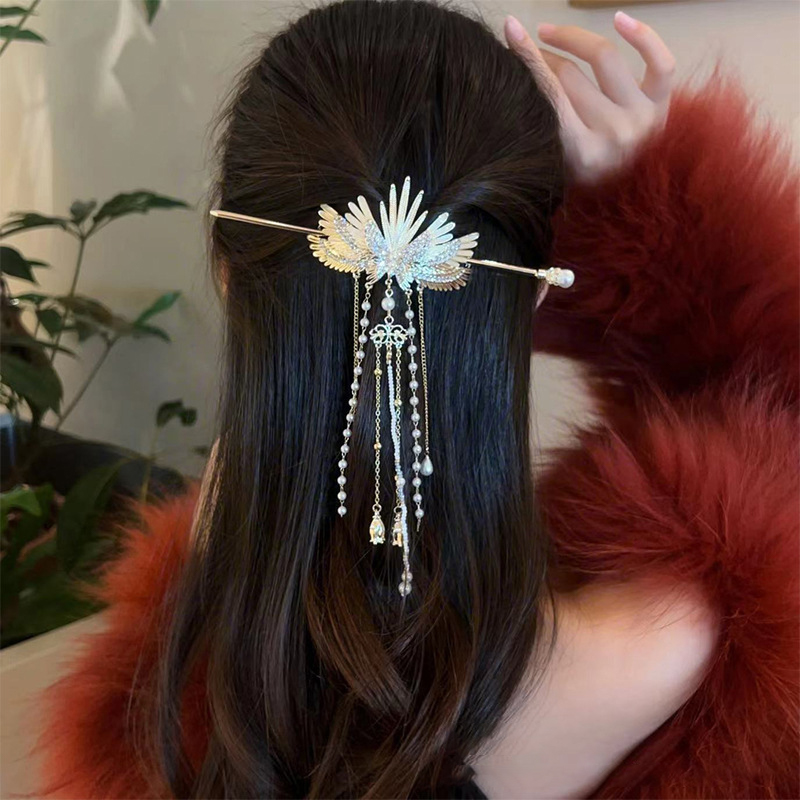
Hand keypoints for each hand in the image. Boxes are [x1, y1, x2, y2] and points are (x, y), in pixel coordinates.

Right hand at [504, 12, 674, 184]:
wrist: (630, 208)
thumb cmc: (584, 189)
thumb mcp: (554, 165)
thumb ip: (542, 124)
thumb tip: (520, 72)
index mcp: (584, 154)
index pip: (550, 94)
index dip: (528, 58)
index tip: (511, 31)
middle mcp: (615, 134)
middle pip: (571, 76)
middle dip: (544, 56)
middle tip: (529, 48)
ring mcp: (643, 117)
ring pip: (604, 59)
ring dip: (573, 39)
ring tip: (551, 34)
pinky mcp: (664, 106)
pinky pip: (660, 62)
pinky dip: (643, 36)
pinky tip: (618, 19)